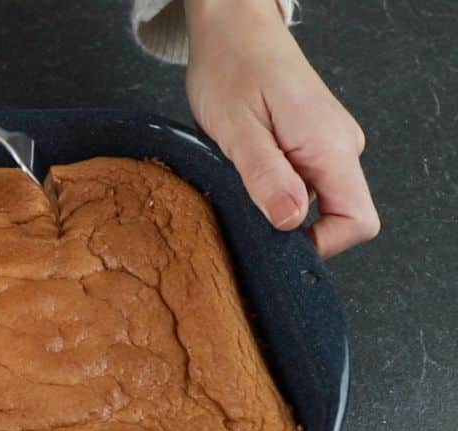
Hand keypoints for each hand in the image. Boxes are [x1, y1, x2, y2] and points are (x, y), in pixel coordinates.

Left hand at [186, 0, 378, 257]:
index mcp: (330, 147)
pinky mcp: (311, 143)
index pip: (356, 221)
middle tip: (241, 199)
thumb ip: (265, 176)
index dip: (318, 244)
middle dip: (286, 224)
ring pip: (312, 202)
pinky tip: (243, 165)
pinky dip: (270, 185)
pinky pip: (299, 183)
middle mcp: (340, 148)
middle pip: (335, 217)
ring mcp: (327, 146)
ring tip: (238, 172)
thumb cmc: (232, 68)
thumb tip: (291, 223)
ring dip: (272, 202)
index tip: (272, 240)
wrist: (233, 30)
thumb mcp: (237, 129)